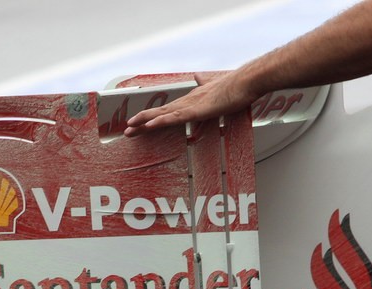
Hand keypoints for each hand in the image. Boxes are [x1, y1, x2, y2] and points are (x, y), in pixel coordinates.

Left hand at [124, 71, 258, 135]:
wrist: (244, 82)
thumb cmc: (233, 87)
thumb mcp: (215, 88)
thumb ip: (204, 83)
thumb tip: (198, 76)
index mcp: (190, 101)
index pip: (166, 111)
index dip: (151, 117)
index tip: (139, 124)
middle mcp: (186, 102)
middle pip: (159, 113)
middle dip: (141, 122)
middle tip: (127, 130)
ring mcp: (190, 106)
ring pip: (162, 115)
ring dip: (145, 122)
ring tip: (130, 128)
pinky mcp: (196, 110)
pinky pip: (175, 118)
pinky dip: (161, 121)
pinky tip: (150, 125)